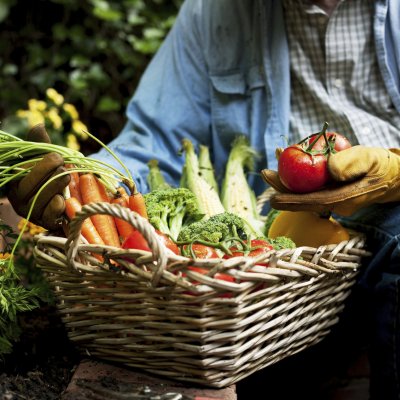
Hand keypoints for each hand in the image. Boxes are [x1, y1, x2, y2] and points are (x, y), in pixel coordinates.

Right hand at [7, 124, 70, 229]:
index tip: (57, 156)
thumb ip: (40, 143)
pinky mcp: (45, 223)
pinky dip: (55, 208)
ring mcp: (31, 213)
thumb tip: (39, 125)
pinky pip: (47, 217)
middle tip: (64, 167)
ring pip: (39, 202)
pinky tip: (62, 199)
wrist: (65, 194)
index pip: (22, 174)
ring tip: (66, 177)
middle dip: (48, 175)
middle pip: (29, 188)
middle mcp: (19, 199)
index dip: (40, 165)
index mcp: (14, 181)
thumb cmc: (51, 173)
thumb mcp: (44, 157)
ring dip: (54, 188)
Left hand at [261, 145, 399, 215]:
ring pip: (303, 192)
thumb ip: (352, 162)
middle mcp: (334, 204)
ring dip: (286, 179)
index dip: (292, 201)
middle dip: (281, 188)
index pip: (314, 202)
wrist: (390, 176)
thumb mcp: (371, 158)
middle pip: (302, 199)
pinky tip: (288, 159)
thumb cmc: (381, 166)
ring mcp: (330, 199)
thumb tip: (329, 168)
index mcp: (345, 199)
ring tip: (273, 162)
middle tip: (265, 173)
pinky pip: (308, 186)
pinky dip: (296, 175)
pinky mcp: (328, 193)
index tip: (273, 199)